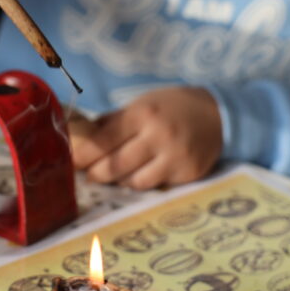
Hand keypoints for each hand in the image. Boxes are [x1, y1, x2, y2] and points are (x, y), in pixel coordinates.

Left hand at [68, 87, 222, 189]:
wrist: (218, 115)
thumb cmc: (171, 107)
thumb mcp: (142, 103)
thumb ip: (112, 122)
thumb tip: (79, 138)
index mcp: (142, 114)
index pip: (102, 141)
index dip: (83, 155)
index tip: (71, 162)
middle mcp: (159, 136)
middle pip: (114, 166)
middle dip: (96, 173)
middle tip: (90, 174)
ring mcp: (175, 158)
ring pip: (133, 182)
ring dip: (120, 180)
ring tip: (115, 174)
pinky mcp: (187, 174)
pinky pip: (155, 187)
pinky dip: (143, 182)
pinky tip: (141, 174)